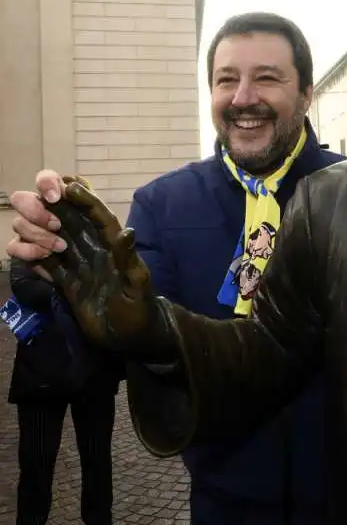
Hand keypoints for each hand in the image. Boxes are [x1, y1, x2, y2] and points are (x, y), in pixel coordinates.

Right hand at [42, 181, 174, 360]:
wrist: (129, 337)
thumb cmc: (141, 310)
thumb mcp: (138, 286)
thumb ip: (130, 260)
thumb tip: (127, 231)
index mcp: (111, 244)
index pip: (95, 212)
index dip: (82, 196)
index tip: (63, 187)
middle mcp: (90, 247)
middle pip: (61, 213)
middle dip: (45, 208)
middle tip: (51, 225)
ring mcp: (73, 261)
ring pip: (42, 231)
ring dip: (35, 232)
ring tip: (48, 251)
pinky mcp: (62, 279)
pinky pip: (38, 258)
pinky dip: (28, 254)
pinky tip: (35, 261)